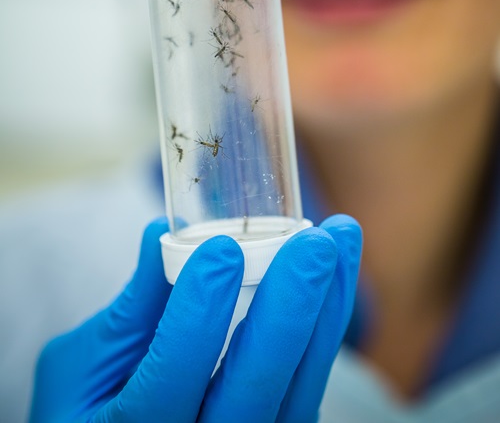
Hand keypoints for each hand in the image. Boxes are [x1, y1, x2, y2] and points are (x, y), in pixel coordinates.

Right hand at [29, 215, 361, 422]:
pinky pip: (309, 391)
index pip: (168, 383)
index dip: (197, 318)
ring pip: (298, 396)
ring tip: (340, 240)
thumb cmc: (88, 410)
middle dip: (289, 313)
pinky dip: (326, 330)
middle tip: (313, 244)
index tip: (221, 249)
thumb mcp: (82, 366)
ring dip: (325, 312)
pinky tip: (335, 277)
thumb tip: (162, 232)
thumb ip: (129, 308)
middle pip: (253, 397)